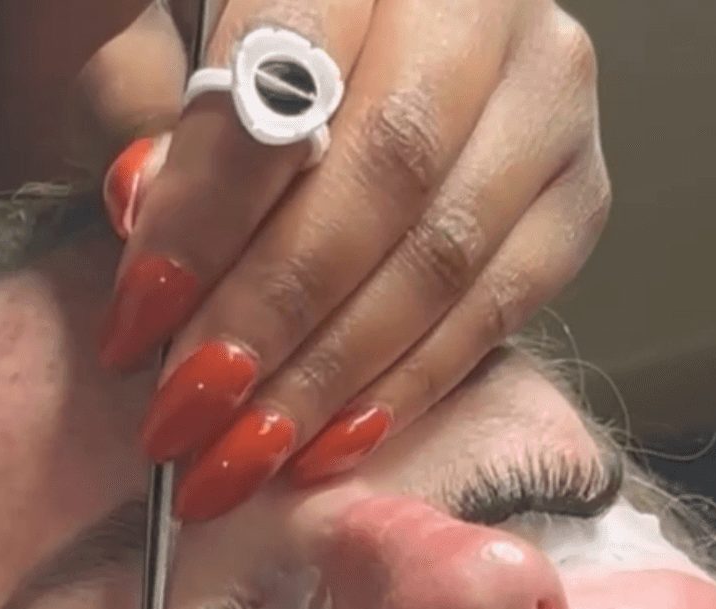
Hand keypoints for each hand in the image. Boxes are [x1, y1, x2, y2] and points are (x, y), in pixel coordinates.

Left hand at [93, 0, 609, 519]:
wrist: (388, 66)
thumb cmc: (257, 68)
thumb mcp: (181, 54)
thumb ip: (154, 117)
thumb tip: (143, 209)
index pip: (285, 81)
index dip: (206, 216)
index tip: (135, 322)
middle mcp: (481, 6)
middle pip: (382, 177)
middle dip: (269, 317)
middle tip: (186, 417)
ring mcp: (549, 98)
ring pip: (443, 257)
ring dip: (328, 377)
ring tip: (240, 456)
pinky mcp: (579, 192)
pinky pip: (496, 309)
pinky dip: (402, 388)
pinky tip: (326, 445)